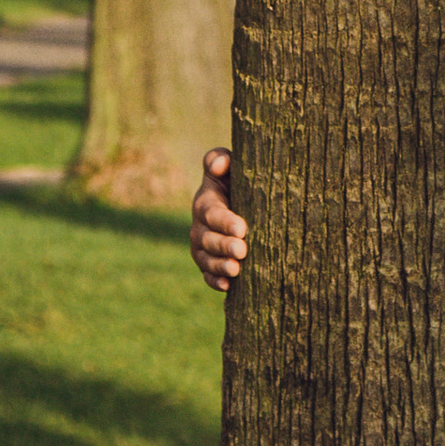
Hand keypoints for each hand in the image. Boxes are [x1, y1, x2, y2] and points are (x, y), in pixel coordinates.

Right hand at [190, 145, 246, 291]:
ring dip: (219, 266)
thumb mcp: (233, 166)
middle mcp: (200, 227)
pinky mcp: (208, 264)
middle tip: (241, 250)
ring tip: (236, 270)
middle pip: (208, 239)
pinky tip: (228, 286)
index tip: (242, 229)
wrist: (244, 202)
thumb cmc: (240, 180)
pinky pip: (208, 275)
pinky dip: (215, 281)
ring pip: (206, 259)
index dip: (225, 222)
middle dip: (224, 246)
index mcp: (206, 203)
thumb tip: (219, 164)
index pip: (212, 213)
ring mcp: (202, 248)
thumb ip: (222, 159)